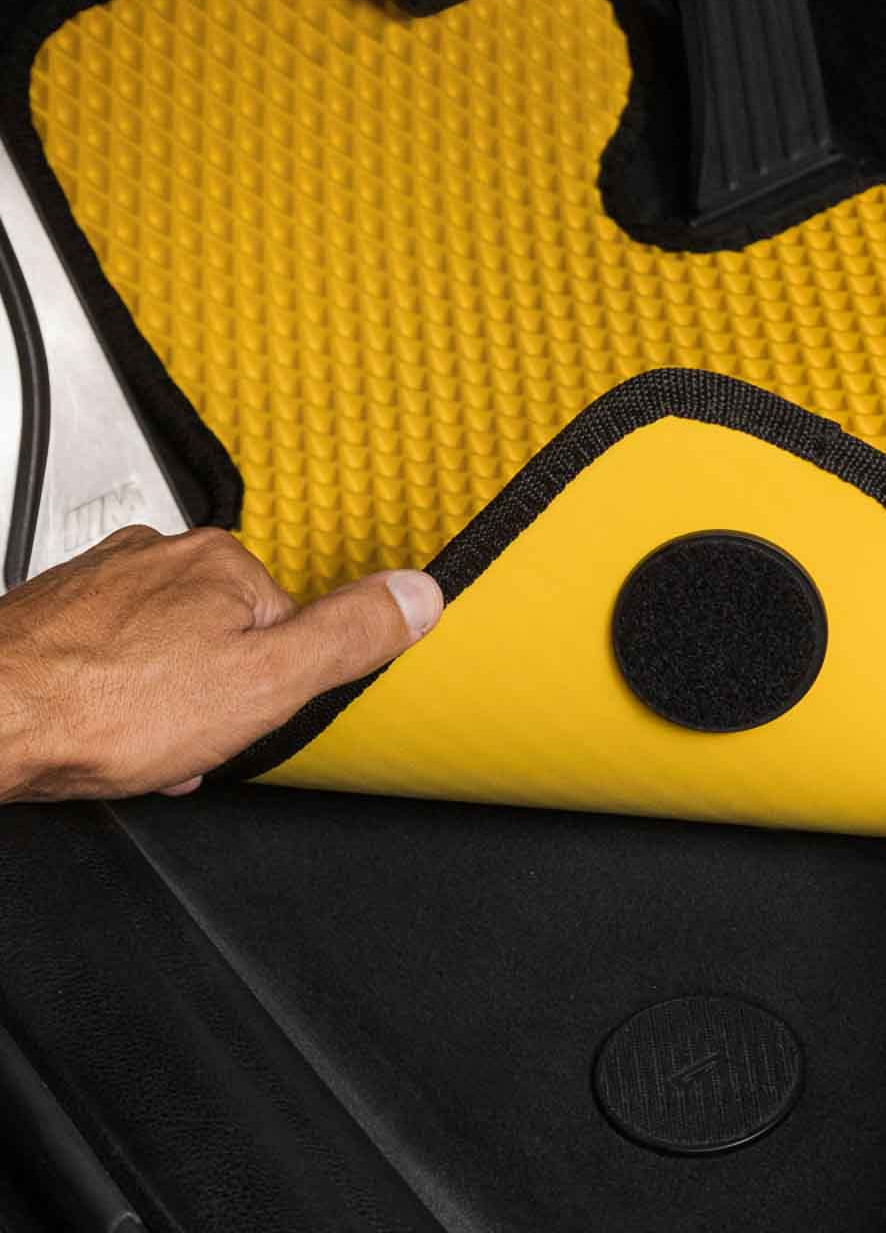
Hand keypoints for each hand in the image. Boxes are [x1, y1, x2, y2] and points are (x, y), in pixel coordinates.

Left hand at [0, 525, 442, 801]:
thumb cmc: (101, 708)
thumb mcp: (265, 683)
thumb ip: (349, 637)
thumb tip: (420, 594)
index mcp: (222, 563)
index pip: (285, 628)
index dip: (270, 688)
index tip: (240, 715)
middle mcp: (158, 557)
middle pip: (223, 638)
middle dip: (212, 698)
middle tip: (183, 736)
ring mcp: (99, 581)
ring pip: (162, 652)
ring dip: (159, 703)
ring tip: (131, 741)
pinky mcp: (51, 614)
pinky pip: (108, 659)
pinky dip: (110, 698)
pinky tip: (95, 733)